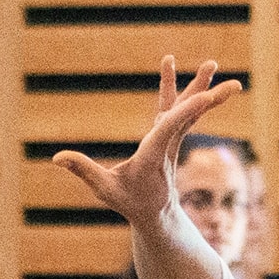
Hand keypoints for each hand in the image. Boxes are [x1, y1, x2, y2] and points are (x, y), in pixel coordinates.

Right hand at [53, 59, 243, 226]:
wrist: (156, 215)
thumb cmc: (130, 202)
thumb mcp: (105, 189)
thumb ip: (84, 171)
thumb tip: (57, 157)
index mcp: (154, 155)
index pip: (170, 129)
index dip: (186, 111)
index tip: (206, 96)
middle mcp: (168, 144)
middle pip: (189, 114)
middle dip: (205, 94)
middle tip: (221, 73)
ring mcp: (172, 139)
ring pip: (188, 109)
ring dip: (200, 86)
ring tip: (213, 64)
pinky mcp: (169, 136)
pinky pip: (178, 109)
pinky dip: (182, 91)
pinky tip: (179, 72)